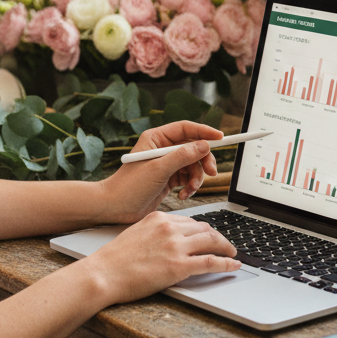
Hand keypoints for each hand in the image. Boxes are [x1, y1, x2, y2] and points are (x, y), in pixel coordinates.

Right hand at [83, 210, 239, 305]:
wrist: (103, 274)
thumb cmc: (114, 259)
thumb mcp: (136, 234)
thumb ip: (155, 233)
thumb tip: (170, 240)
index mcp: (158, 218)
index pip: (190, 220)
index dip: (203, 230)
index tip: (209, 236)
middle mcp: (169, 228)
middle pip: (204, 228)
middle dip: (218, 236)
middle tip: (226, 245)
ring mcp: (175, 246)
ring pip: (212, 240)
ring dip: (226, 247)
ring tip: (233, 254)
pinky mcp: (178, 266)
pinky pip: (211, 261)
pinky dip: (226, 263)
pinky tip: (234, 264)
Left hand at [100, 120, 221, 222]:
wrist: (116, 208)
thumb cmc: (129, 186)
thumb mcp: (158, 169)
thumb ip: (183, 156)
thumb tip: (205, 145)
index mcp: (156, 138)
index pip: (186, 129)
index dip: (204, 132)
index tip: (220, 137)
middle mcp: (162, 149)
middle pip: (194, 148)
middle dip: (203, 161)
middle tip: (211, 172)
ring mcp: (166, 164)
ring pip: (193, 165)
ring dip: (196, 178)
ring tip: (189, 190)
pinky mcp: (168, 178)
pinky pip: (188, 178)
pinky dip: (189, 187)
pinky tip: (182, 195)